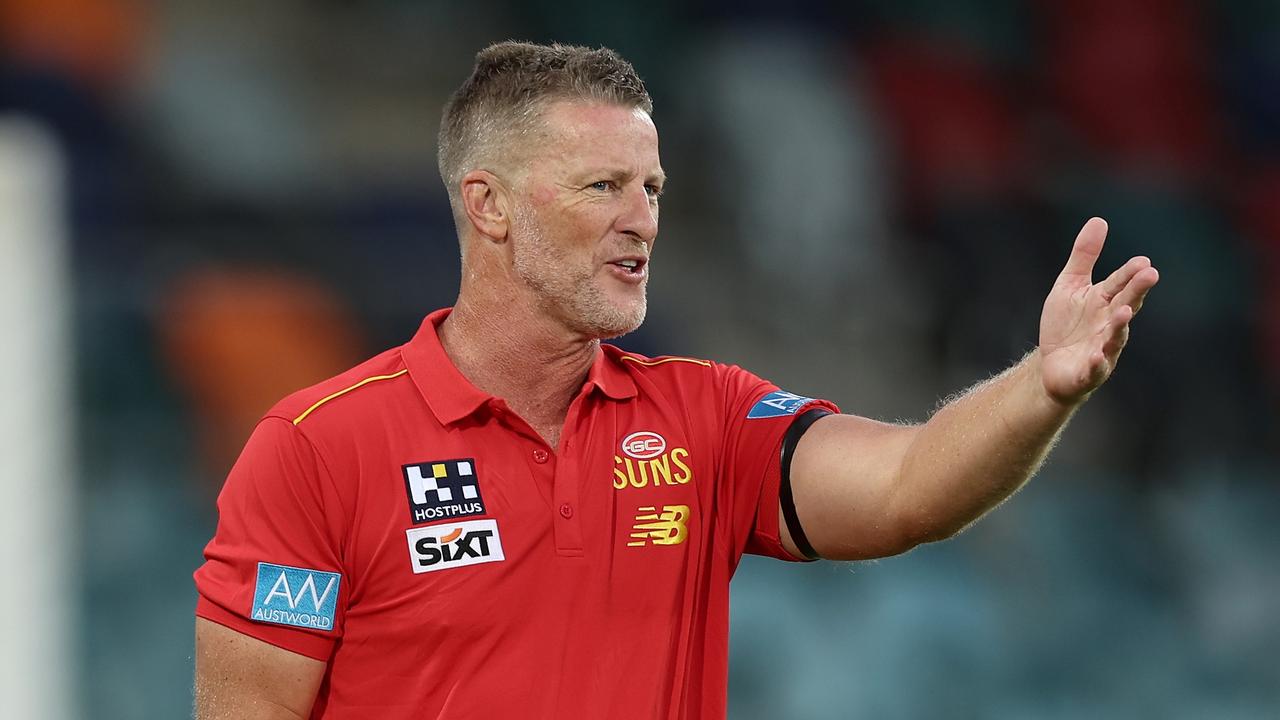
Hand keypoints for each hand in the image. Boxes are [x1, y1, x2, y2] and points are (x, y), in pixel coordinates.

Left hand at [1038, 217, 1158, 404]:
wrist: (1051, 365)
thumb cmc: (1065, 325)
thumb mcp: (1070, 286)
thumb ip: (1084, 256)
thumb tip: (1099, 220)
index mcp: (1105, 302)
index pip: (1120, 284)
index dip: (1130, 273)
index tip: (1143, 261)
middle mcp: (1109, 325)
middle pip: (1125, 305)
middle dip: (1136, 291)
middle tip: (1150, 275)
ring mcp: (1102, 349)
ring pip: (1114, 338)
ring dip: (1119, 326)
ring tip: (1124, 312)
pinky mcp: (1089, 372)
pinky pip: (1095, 368)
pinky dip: (1097, 363)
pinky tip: (1096, 356)